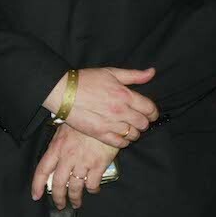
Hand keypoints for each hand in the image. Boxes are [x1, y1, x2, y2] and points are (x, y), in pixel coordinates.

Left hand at [31, 123, 118, 208]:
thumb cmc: (83, 123)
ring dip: (74, 198)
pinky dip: (92, 190)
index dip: (37, 185)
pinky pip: (92, 184)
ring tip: (75, 203)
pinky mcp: (98, 165)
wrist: (104, 117)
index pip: (42, 170)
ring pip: (74, 187)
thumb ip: (58, 145)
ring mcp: (83, 162)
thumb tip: (53, 157)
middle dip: (57, 197)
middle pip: (57, 183)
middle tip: (59, 205)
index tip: (36, 195)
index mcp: (56, 148)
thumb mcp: (64, 130)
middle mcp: (67, 157)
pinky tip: (92, 190)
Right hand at [44, 67, 158, 147]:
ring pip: (134, 135)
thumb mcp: (110, 72)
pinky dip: (124, 141)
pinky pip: (120, 143)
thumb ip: (133, 75)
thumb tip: (152, 72)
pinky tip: (120, 135)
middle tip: (138, 119)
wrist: (62, 91)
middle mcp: (121, 111)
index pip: (150, 109)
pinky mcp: (100, 134)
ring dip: (134, 132)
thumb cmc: (85, 80)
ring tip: (128, 127)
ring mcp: (111, 124)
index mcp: (125, 95)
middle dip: (144, 122)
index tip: (149, 113)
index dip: (153, 112)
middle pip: (144, 123)